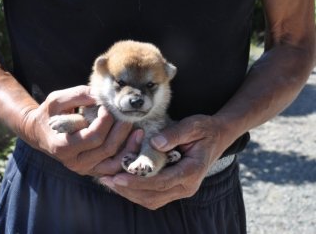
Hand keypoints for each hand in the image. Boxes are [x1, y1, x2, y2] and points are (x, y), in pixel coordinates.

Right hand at [20, 85, 134, 175]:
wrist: (42, 133)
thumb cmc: (49, 114)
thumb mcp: (57, 100)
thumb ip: (78, 95)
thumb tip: (101, 94)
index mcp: (63, 146)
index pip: (93, 136)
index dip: (106, 121)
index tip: (109, 107)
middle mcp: (74, 162)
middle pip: (107, 149)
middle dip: (121, 131)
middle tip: (129, 116)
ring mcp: (85, 169)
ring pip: (114, 164)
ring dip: (129, 147)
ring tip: (140, 131)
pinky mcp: (94, 170)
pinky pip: (114, 169)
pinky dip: (126, 158)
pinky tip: (135, 144)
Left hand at [99, 114, 232, 209]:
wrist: (218, 136)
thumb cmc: (206, 129)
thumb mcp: (194, 125)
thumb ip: (176, 133)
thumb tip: (155, 142)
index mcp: (192, 171)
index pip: (161, 182)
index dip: (138, 181)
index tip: (118, 176)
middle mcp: (187, 186)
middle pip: (154, 196)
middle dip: (128, 189)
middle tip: (107, 179)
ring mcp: (182, 189)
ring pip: (152, 200)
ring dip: (130, 193)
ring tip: (110, 181)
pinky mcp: (176, 188)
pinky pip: (154, 196)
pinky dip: (137, 192)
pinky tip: (123, 182)